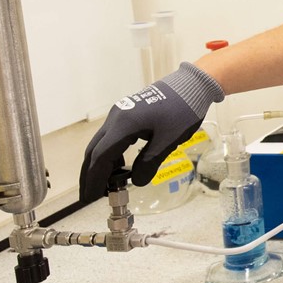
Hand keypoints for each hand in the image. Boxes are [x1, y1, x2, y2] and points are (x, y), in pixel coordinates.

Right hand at [79, 63, 223, 199]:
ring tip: (106, 185)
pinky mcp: (126, 113)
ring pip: (101, 143)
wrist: (192, 85)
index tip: (91, 197)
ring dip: (100, 165)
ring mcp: (120, 114)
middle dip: (90, 175)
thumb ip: (150, 162)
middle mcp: (115, 118)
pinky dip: (111, 154)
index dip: (94, 179)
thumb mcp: (168, 140)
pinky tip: (119, 167)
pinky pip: (111, 137)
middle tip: (90, 196)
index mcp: (123, 125)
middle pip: (94, 151)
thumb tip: (137, 182)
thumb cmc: (183, 111)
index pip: (100, 157)